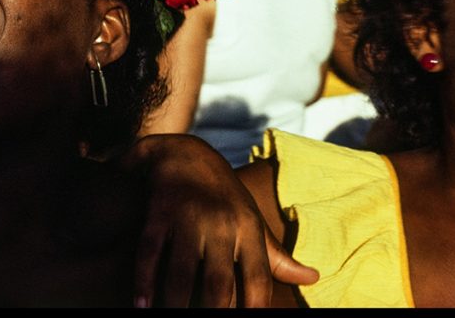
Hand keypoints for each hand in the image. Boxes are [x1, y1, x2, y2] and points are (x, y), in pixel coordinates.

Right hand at [122, 134, 316, 307]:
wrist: (186, 153)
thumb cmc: (224, 197)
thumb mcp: (252, 221)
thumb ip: (276, 256)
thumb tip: (313, 278)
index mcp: (248, 229)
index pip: (258, 279)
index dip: (256, 308)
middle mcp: (221, 223)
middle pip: (219, 282)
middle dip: (214, 312)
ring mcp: (188, 217)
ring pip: (182, 272)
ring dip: (176, 304)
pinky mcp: (159, 211)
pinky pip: (150, 252)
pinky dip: (144, 282)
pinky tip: (142, 306)